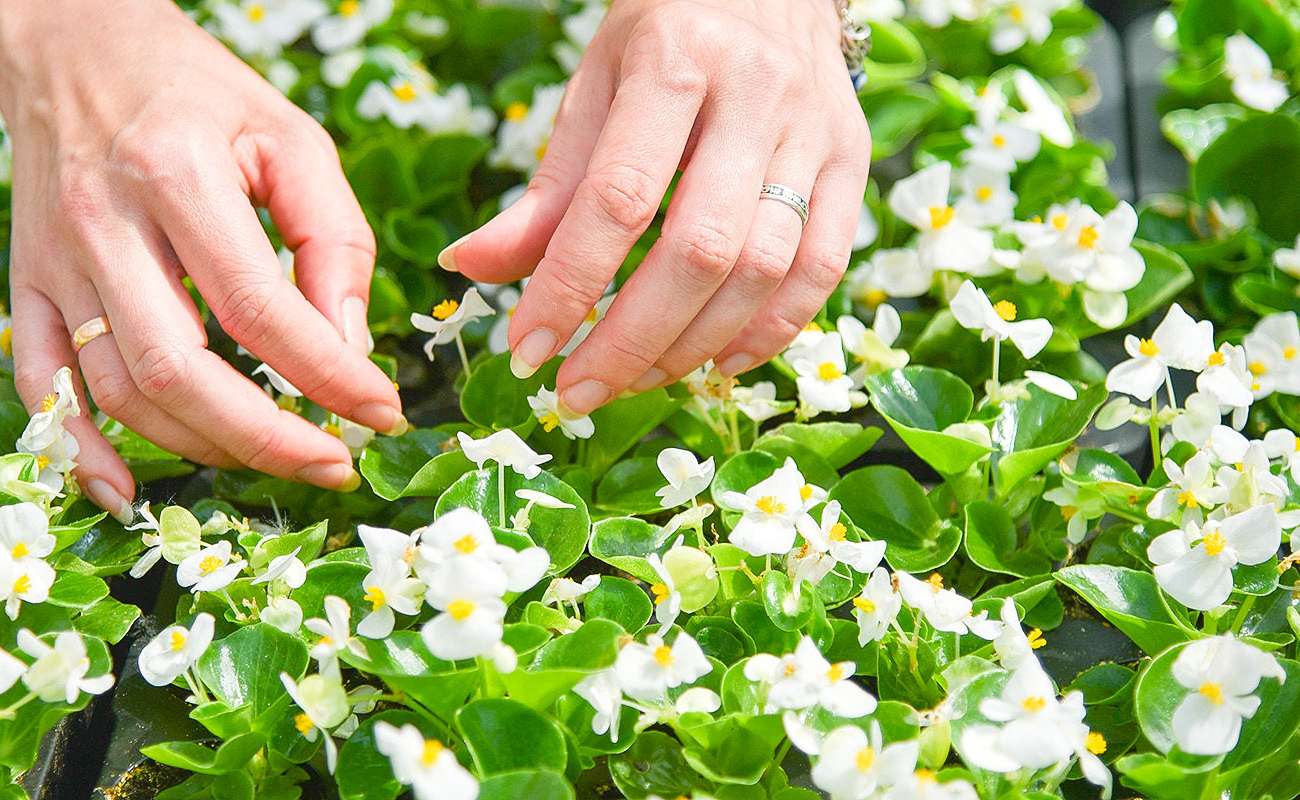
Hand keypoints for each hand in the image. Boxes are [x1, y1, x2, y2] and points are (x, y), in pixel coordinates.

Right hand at [0, 0, 403, 516]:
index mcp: (177, 174)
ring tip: (273, 458)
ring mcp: (53, 262)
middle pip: (179, 369)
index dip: (328, 376)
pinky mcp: (23, 284)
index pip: (260, 308)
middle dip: (265, 437)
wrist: (71, 44)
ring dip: (201, 447)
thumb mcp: (289, 137)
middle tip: (334, 464)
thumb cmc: (195, 92)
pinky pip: (40, 385)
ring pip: (119, 391)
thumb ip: (332, 239)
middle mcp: (104, 226)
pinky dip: (78, 450)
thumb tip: (349, 348)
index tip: (381, 412)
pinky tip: (127, 494)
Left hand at [441, 0, 870, 413]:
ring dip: (692, 346)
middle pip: (699, 249)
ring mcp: (815, 133)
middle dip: (631, 340)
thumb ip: (545, 188)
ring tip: (632, 380)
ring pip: (764, 269)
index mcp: (674, 63)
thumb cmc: (664, 38)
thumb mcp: (592, 88)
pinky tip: (715, 361)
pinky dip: (769, 332)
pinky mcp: (852, 163)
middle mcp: (756, 96)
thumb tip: (469, 268)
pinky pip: (822, 269)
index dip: (569, 285)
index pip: (618, 197)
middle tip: (575, 392)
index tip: (527, 351)